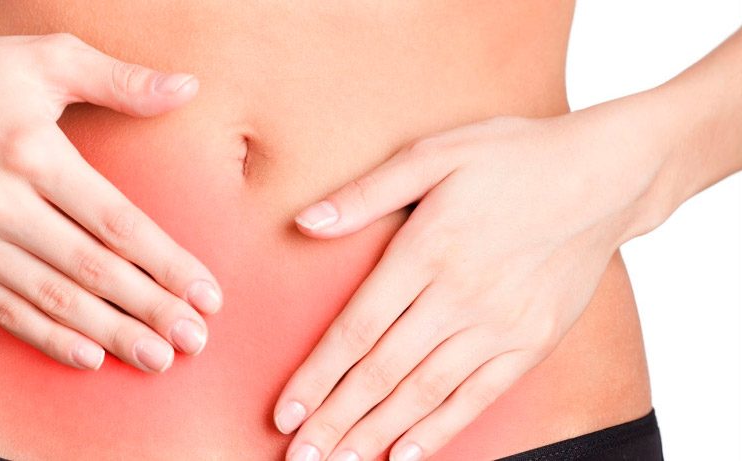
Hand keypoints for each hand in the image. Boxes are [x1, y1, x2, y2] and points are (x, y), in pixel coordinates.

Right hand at [0, 32, 222, 372]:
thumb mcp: (46, 57)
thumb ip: (119, 79)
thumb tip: (187, 88)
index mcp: (32, 153)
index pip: (116, 222)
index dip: (167, 263)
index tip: (208, 293)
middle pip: (91, 268)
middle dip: (150, 309)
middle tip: (196, 340)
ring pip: (52, 298)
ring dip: (110, 334)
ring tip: (159, 358)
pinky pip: (4, 311)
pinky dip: (48, 337)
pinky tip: (90, 358)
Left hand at [272, 97, 674, 459]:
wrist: (605, 175)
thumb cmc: (512, 157)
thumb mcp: (434, 153)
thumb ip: (367, 193)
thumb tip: (305, 222)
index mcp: (427, 250)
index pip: (357, 329)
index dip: (317, 376)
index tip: (285, 412)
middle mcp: (460, 296)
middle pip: (384, 371)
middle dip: (336, 418)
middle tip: (300, 455)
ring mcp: (500, 325)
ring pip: (425, 391)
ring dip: (377, 432)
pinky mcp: (533, 341)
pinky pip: (480, 395)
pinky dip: (441, 427)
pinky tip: (407, 453)